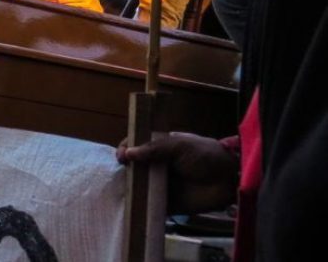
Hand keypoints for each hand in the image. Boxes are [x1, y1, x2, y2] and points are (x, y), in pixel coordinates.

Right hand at [117, 132, 238, 214]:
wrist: (229, 179)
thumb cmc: (206, 155)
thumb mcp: (180, 145)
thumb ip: (154, 148)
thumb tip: (128, 153)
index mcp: (159, 148)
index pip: (135, 146)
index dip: (126, 149)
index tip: (122, 156)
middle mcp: (156, 166)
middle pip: (133, 167)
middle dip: (124, 170)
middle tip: (122, 173)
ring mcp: (160, 185)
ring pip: (137, 186)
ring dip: (129, 188)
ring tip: (122, 189)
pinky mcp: (165, 203)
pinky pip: (148, 205)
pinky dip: (139, 206)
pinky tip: (131, 205)